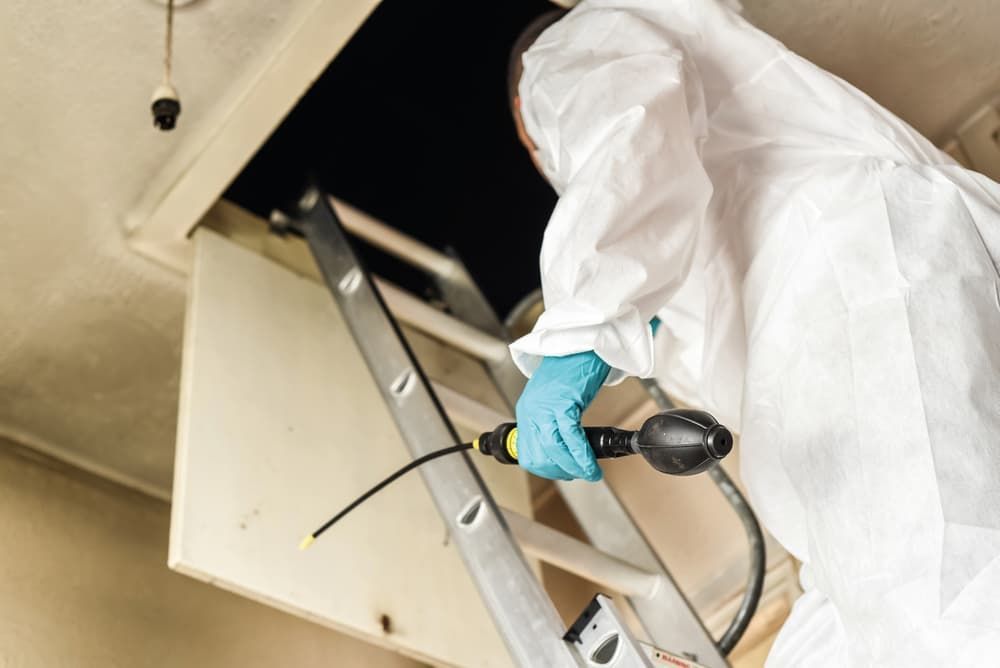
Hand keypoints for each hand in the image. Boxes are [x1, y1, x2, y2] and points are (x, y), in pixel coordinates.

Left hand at [514, 352, 610, 480]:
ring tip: (589, 472)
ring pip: (554, 451)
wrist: (580, 341)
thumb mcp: (552, 396)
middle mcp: (531, 410)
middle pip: (539, 457)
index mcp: (526, 410)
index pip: (528, 453)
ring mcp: (544, 407)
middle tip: (578, 473)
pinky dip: (582, 456)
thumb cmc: (571, 366)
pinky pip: (570, 438)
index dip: (546, 468)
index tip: (563, 471)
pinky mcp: (562, 403)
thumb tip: (561, 446)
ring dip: (574, 468)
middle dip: (560, 471)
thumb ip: (551, 419)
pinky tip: (591, 464)